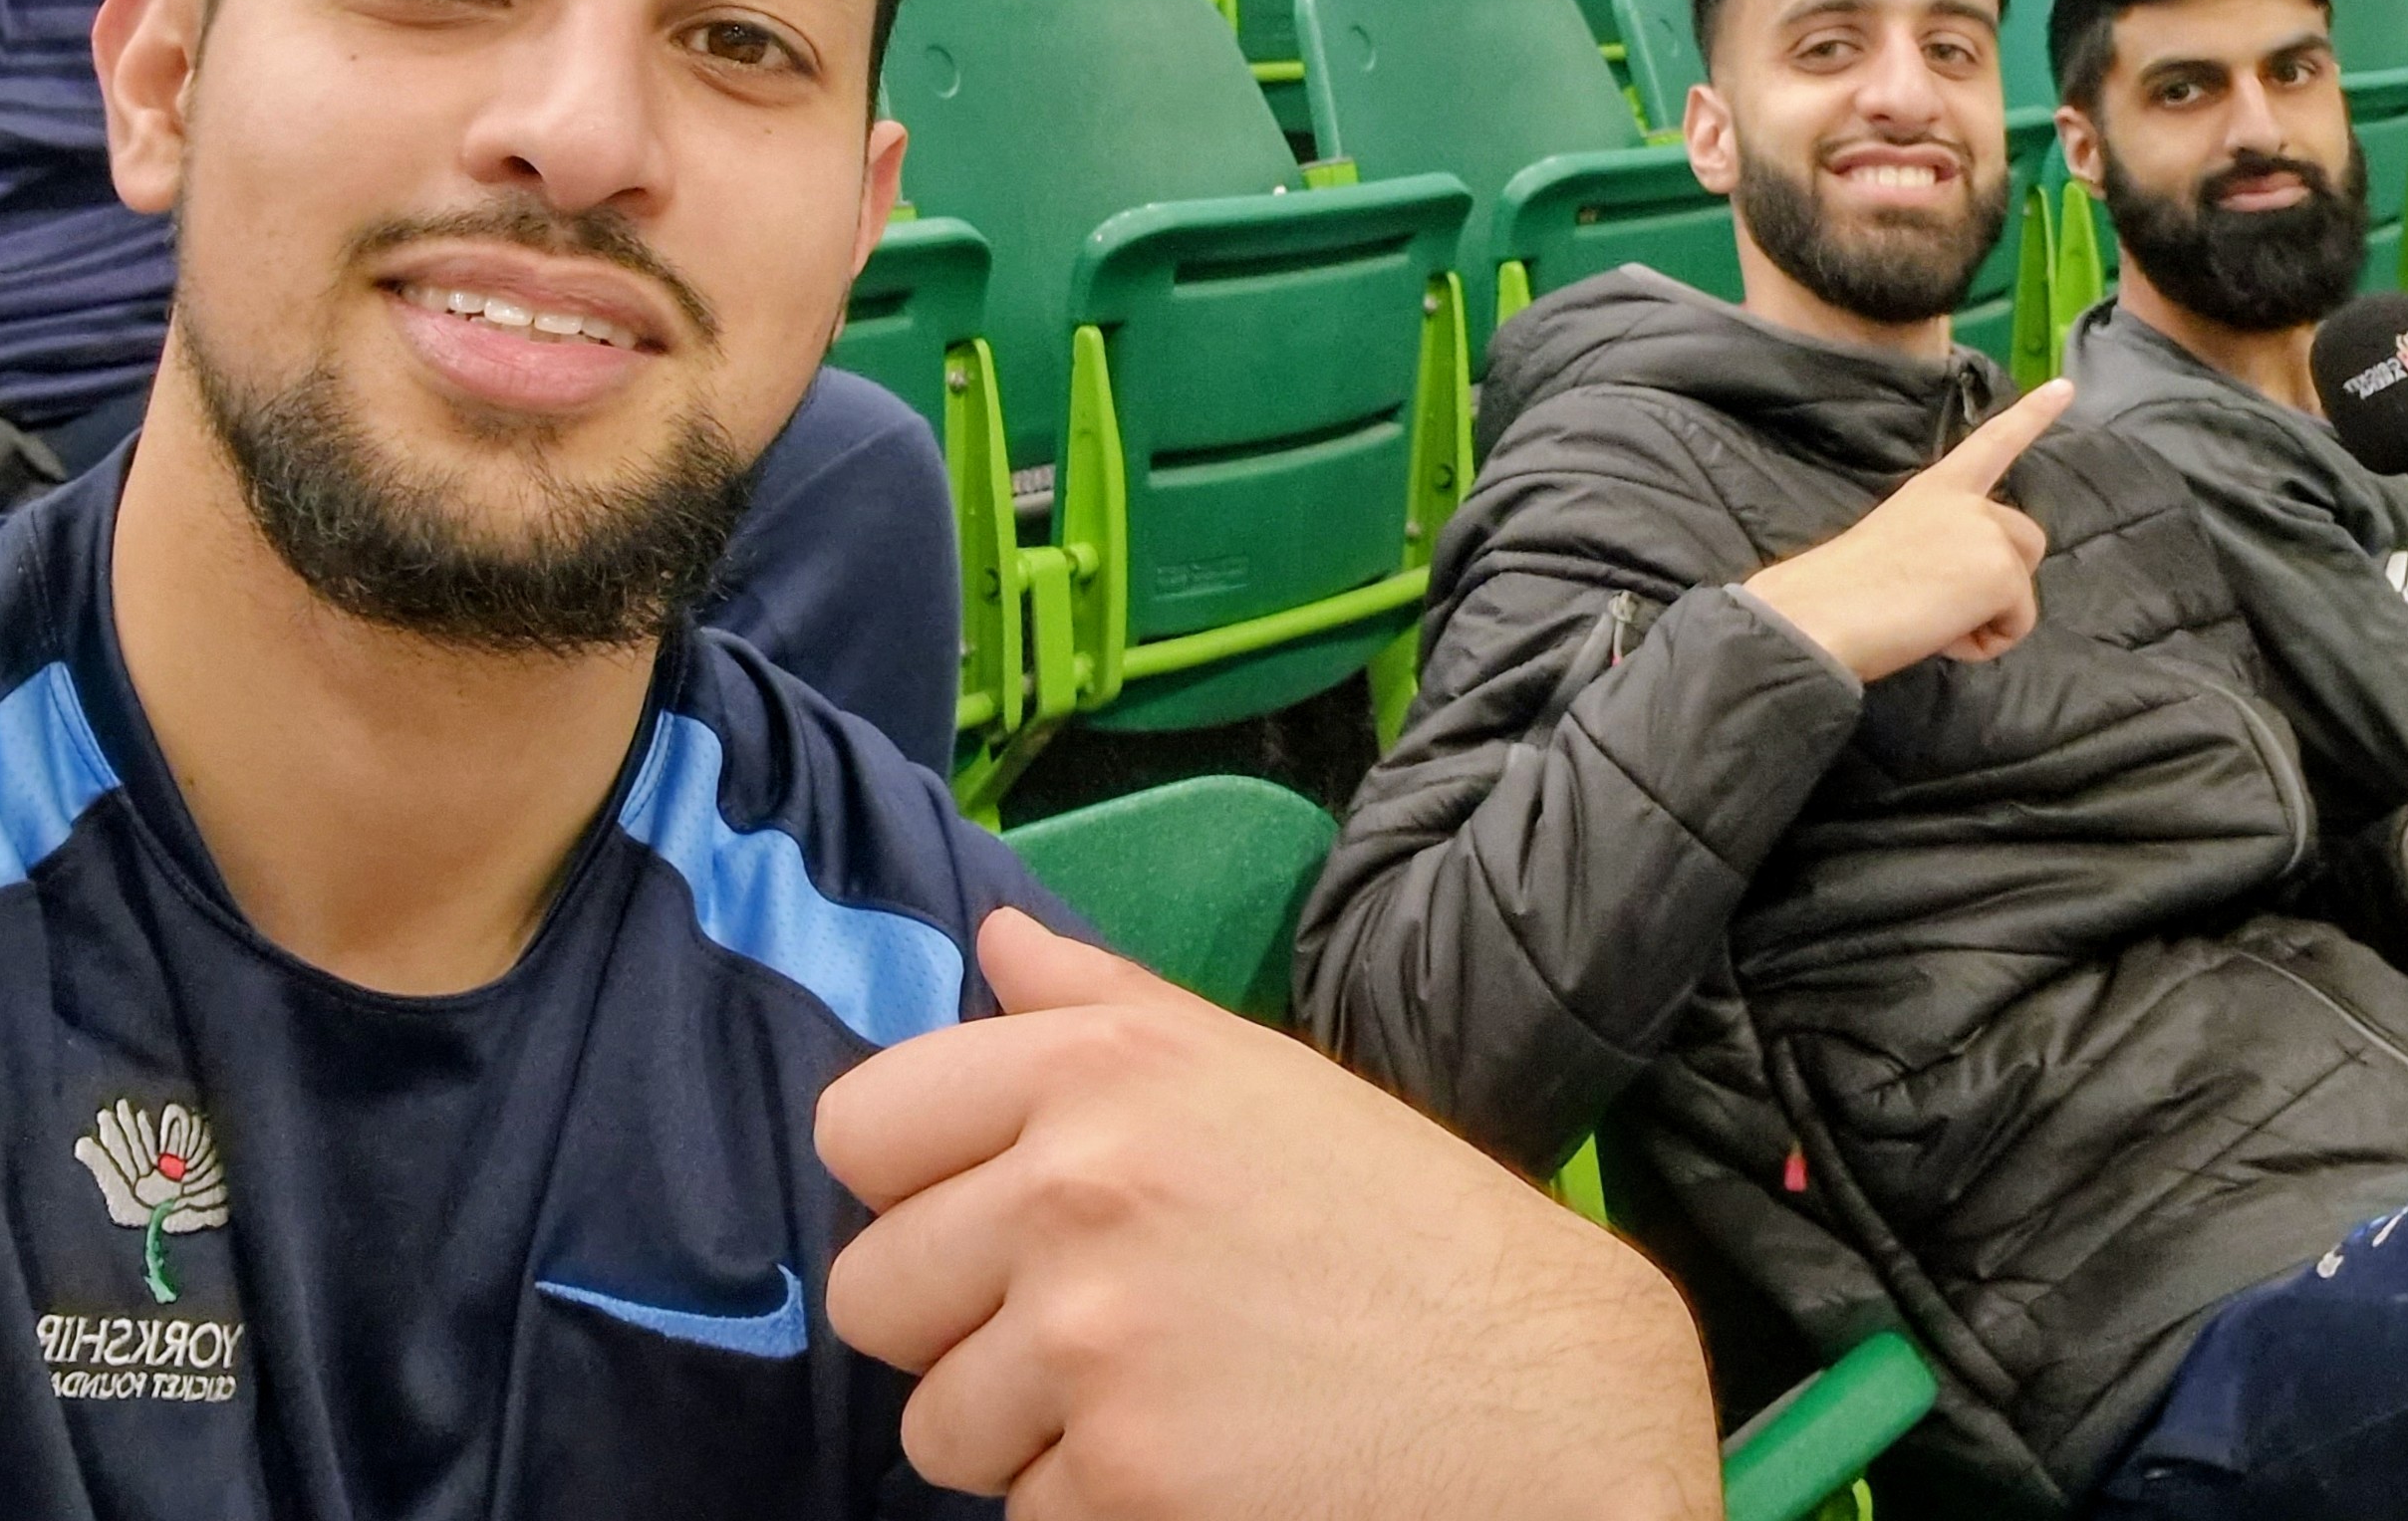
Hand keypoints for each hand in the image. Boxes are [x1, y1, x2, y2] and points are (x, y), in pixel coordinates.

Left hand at [819, 909, 1718, 1520]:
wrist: (1546, 1401)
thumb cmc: (1405, 1235)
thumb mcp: (1258, 1077)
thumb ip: (1105, 1005)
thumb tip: (990, 942)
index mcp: (1104, 1068)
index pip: (861, 1127)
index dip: (916, 1189)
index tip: (989, 1217)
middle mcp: (1078, 1183)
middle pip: (873, 1290)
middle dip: (960, 1329)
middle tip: (1097, 1330)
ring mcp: (1089, 1337)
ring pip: (934, 1423)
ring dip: (1025, 1435)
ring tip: (1167, 1397)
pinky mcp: (1115, 1477)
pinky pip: (1018, 1513)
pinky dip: (1093, 1511)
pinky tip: (1204, 1466)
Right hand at [1742, 377, 2071, 682]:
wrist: (1822, 612)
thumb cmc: (1843, 592)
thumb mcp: (1897, 547)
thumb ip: (1940, 547)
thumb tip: (1959, 589)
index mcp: (1935, 488)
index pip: (1992, 442)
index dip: (2032, 415)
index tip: (2065, 385)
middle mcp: (1967, 501)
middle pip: (2025, 540)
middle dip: (2001, 580)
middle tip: (1937, 604)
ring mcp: (1987, 531)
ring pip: (2022, 588)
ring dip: (1988, 615)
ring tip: (1931, 619)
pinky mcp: (2001, 573)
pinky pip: (2017, 625)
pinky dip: (1984, 643)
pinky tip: (1940, 634)